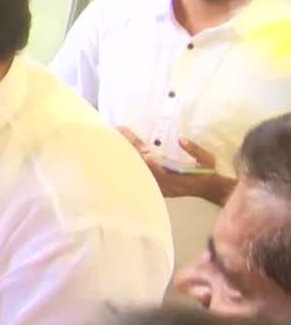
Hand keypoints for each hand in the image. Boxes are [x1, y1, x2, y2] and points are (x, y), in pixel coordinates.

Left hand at [117, 128, 234, 204]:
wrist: (208, 188)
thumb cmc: (206, 173)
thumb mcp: (206, 160)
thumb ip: (195, 150)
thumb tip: (181, 140)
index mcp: (170, 176)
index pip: (149, 162)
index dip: (138, 150)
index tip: (127, 137)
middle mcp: (160, 182)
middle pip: (139, 165)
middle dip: (128, 150)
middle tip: (116, 135)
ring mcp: (157, 185)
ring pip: (137, 170)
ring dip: (128, 157)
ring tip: (115, 143)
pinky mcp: (156, 186)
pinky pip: (140, 175)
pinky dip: (132, 165)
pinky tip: (124, 156)